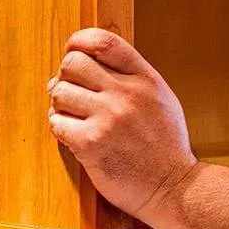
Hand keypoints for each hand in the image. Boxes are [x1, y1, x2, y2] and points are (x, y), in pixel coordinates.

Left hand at [48, 31, 198, 228]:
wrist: (173, 187)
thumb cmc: (164, 147)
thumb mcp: (160, 99)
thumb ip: (130, 77)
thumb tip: (78, 66)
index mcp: (146, 79)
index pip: (104, 41)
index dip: (79, 41)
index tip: (73, 51)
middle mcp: (127, 94)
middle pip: (73, 63)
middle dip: (66, 77)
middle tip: (74, 93)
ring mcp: (108, 118)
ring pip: (59, 91)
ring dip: (61, 104)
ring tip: (75, 117)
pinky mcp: (90, 143)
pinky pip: (56, 122)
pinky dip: (60, 128)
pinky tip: (75, 136)